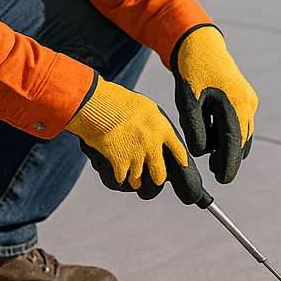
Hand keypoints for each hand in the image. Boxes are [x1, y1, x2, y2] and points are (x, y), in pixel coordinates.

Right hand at [65, 77, 205, 203]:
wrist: (98, 104)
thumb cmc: (118, 100)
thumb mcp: (144, 105)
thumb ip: (153, 121)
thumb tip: (153, 128)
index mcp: (161, 128)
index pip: (178, 150)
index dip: (181, 159)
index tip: (182, 164)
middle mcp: (152, 145)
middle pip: (160, 175)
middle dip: (157, 178)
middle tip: (154, 179)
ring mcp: (136, 156)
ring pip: (138, 179)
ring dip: (135, 180)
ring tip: (133, 180)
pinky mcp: (119, 162)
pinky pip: (121, 178)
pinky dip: (118, 176)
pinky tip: (117, 174)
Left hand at [172, 25, 256, 184]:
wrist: (200, 45)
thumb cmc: (191, 73)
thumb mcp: (188, 101)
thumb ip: (195, 127)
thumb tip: (201, 152)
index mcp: (234, 103)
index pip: (234, 141)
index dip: (229, 163)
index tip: (223, 180)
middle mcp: (247, 103)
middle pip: (241, 140)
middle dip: (229, 157)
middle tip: (215, 172)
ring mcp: (248, 100)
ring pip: (242, 132)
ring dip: (228, 144)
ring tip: (210, 155)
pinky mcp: (245, 98)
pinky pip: (240, 122)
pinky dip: (228, 132)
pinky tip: (213, 137)